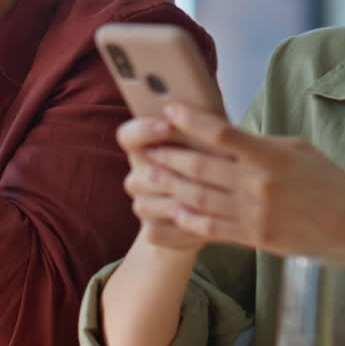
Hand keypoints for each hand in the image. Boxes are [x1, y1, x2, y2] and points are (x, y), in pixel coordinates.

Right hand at [117, 115, 213, 252]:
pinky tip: (210, 222)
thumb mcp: (213, 142)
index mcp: (147, 147)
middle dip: (174, 173)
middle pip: (142, 174)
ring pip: (153, 204)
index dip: (143, 130)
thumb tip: (217, 114)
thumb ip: (208, 126)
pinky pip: (161, 231)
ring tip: (215, 198)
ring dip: (183, 203)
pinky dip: (186, 228)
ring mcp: (143, 204)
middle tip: (206, 169)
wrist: (214, 209)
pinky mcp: (152, 231)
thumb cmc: (216, 164)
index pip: (128, 135)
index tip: (167, 125)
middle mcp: (139, 175)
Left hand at [139, 103, 344, 255]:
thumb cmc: (328, 181)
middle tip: (147, 146)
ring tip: (149, 174)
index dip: (191, 120)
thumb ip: (260, 143)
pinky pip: (211, 228)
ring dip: (170, 185)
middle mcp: (259, 185)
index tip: (170, 109)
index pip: (223, 133)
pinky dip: (187, 218)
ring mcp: (255, 214)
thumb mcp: (299, 149)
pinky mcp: (254, 238)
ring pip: (199, 197)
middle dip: (169, 154)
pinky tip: (172, 208)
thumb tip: (225, 134)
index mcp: (271, 156)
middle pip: (201, 166)